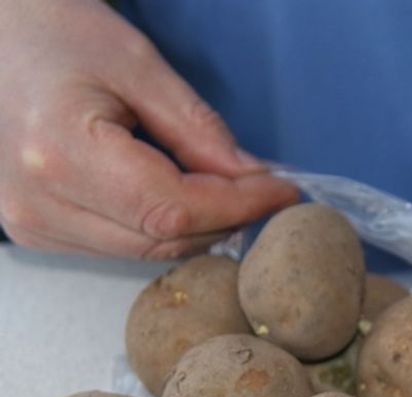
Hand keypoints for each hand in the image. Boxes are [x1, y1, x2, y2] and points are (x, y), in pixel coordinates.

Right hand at [0, 0, 297, 257]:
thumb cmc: (54, 33)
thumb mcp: (137, 65)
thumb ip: (198, 128)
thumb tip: (254, 178)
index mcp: (61, 154)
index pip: (175, 208)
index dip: (239, 205)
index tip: (284, 189)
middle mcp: (39, 202)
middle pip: (163, 238)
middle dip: (226, 218)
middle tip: (266, 189)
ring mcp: (30, 222)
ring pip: (145, 251)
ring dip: (197, 226)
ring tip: (229, 190)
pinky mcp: (32, 229)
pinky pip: (118, 246)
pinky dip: (161, 227)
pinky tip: (181, 195)